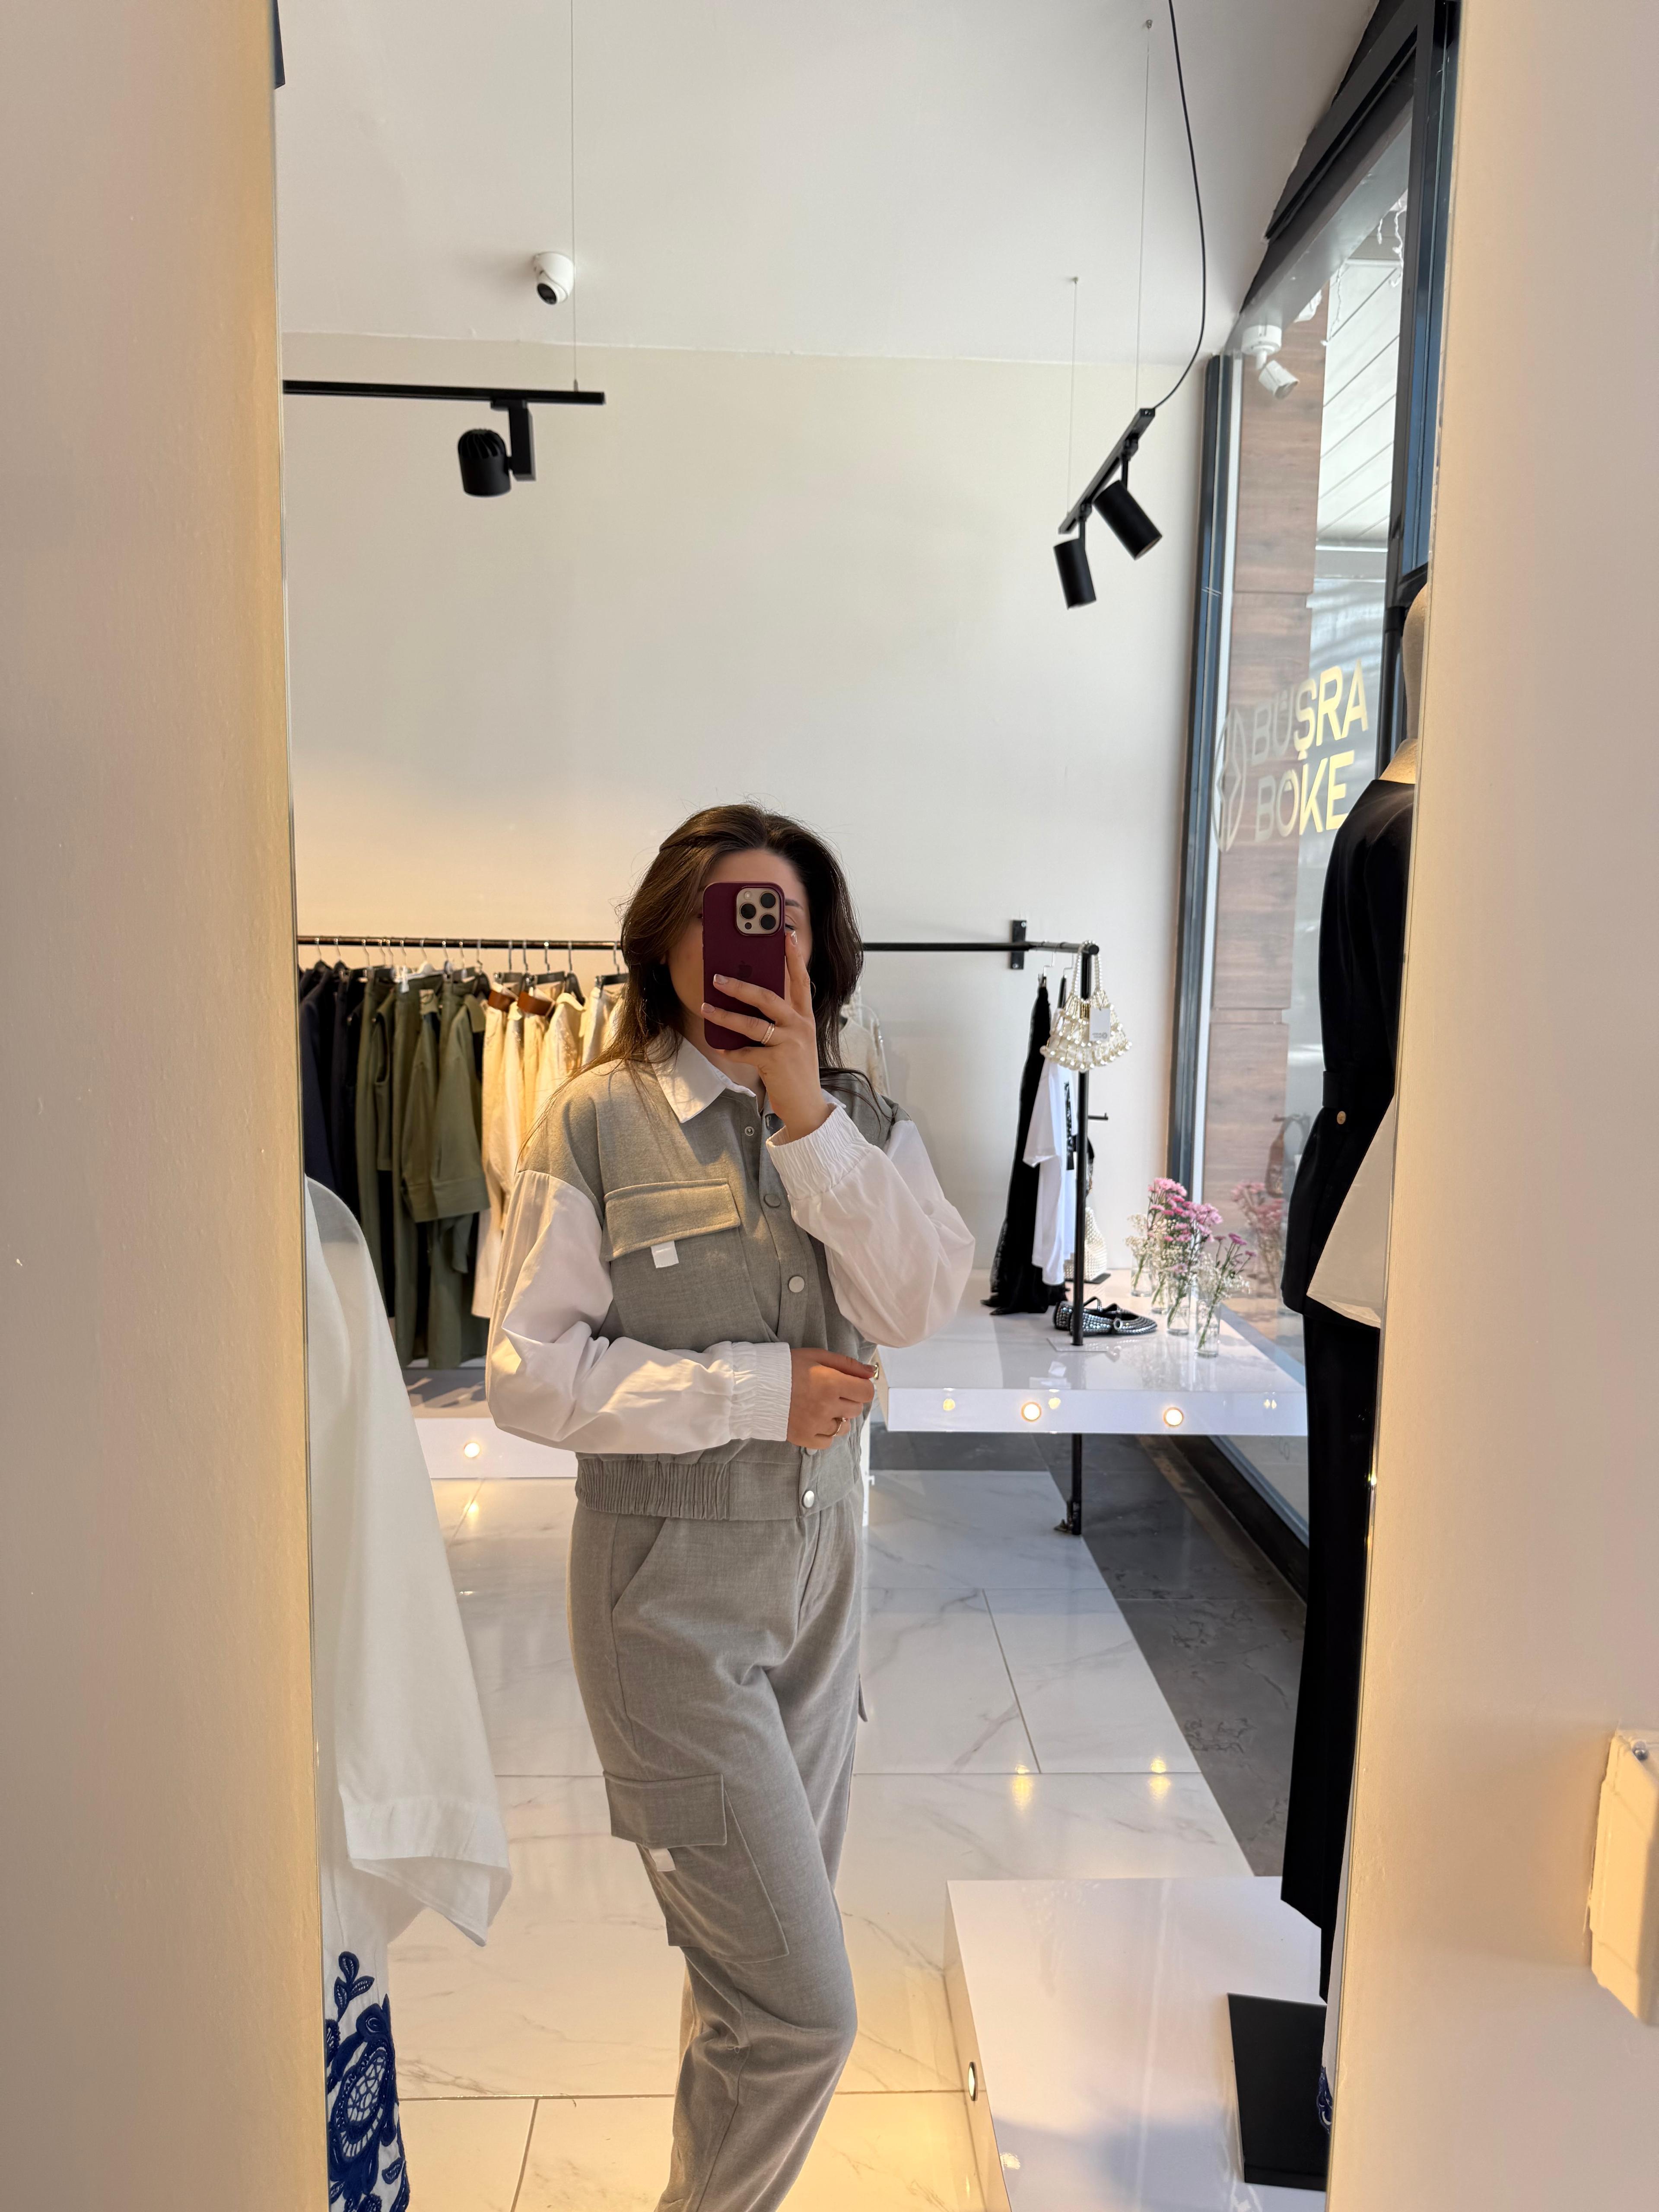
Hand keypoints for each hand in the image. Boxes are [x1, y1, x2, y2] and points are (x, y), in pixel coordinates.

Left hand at [703, 928, 830, 1141]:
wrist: (807, 1106)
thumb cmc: (795, 1069)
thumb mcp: (795, 1039)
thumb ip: (780, 1019)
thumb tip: (750, 998)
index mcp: (805, 1017)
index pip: (800, 980)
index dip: (793, 957)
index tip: (786, 935)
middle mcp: (799, 1026)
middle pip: (768, 997)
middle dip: (740, 985)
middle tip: (718, 977)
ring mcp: (789, 1044)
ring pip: (751, 1023)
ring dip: (725, 1015)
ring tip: (706, 1007)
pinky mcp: (776, 1062)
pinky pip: (746, 1051)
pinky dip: (730, 1049)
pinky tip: (720, 1047)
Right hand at [787, 1348, 876, 1450]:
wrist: (755, 1385)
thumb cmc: (786, 1367)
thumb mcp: (817, 1356)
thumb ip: (847, 1365)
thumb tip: (870, 1372)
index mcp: (831, 1383)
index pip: (866, 1392)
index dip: (861, 1387)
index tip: (851, 1385)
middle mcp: (827, 1406)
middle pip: (856, 1409)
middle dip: (848, 1400)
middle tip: (831, 1393)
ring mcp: (816, 1424)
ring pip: (844, 1427)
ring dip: (838, 1417)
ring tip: (821, 1407)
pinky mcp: (804, 1438)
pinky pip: (828, 1442)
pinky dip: (825, 1433)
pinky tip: (815, 1420)